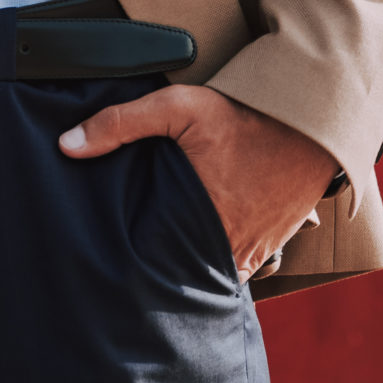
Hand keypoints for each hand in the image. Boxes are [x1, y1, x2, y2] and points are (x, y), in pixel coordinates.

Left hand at [60, 86, 337, 280]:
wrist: (314, 120)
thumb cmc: (248, 115)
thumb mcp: (180, 106)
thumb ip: (121, 123)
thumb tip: (67, 146)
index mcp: (200, 222)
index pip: (155, 266)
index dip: (133, 268)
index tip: (112, 263)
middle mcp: (228, 247)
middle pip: (182, 277)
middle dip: (159, 274)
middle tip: (132, 269)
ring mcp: (256, 251)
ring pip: (211, 276)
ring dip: (190, 270)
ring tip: (163, 262)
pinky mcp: (272, 244)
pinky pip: (240, 269)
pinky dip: (219, 264)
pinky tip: (199, 250)